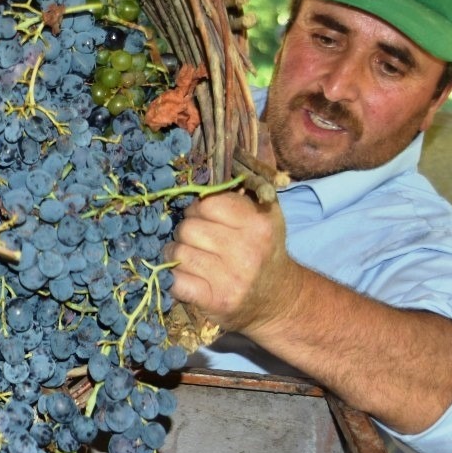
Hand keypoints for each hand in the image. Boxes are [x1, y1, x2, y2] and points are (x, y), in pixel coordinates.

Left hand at [165, 190, 304, 337]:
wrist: (278, 300)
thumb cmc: (265, 252)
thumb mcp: (268, 217)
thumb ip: (252, 188)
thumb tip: (253, 151)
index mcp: (259, 225)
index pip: (208, 203)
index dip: (199, 209)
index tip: (202, 218)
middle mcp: (248, 251)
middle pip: (188, 228)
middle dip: (185, 232)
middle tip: (195, 240)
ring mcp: (232, 278)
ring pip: (178, 252)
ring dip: (176, 254)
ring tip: (189, 258)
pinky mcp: (216, 300)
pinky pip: (176, 280)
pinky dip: (174, 278)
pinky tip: (187, 277)